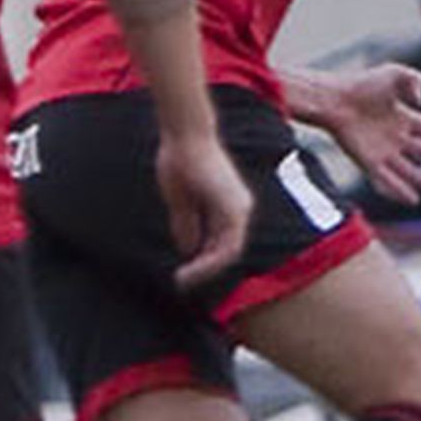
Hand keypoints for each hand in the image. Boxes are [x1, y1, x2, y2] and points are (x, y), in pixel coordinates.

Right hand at [155, 130, 252, 287]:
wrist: (186, 136)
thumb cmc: (182, 160)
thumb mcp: (181, 200)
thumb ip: (187, 224)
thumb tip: (188, 250)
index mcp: (228, 204)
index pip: (223, 242)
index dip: (205, 261)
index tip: (184, 274)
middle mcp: (239, 207)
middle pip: (227, 251)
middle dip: (205, 270)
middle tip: (182, 283)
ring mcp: (239, 207)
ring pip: (229, 253)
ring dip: (206, 270)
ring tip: (183, 281)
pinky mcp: (233, 208)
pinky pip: (227, 247)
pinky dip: (209, 263)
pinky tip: (190, 270)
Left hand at [323, 63, 420, 207]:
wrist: (334, 99)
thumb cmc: (362, 84)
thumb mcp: (393, 73)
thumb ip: (413, 79)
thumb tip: (420, 101)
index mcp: (404, 117)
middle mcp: (397, 137)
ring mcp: (383, 151)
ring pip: (411, 170)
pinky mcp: (368, 161)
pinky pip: (387, 179)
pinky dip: (400, 189)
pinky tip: (413, 198)